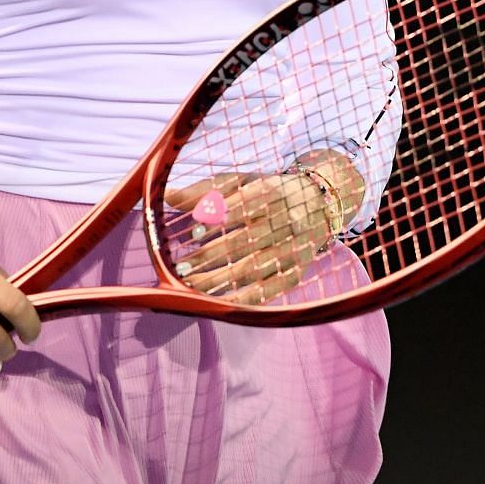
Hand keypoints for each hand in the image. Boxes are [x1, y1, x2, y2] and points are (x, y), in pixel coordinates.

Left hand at [162, 172, 331, 304]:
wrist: (318, 203)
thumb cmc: (267, 190)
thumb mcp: (240, 182)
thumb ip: (204, 190)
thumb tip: (166, 194)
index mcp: (272, 191)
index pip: (243, 205)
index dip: (218, 220)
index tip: (192, 234)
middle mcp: (286, 220)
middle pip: (245, 241)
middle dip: (212, 256)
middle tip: (183, 267)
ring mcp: (293, 248)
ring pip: (254, 268)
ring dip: (220, 280)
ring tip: (192, 286)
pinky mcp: (297, 271)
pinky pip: (269, 290)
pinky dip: (243, 298)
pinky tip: (219, 301)